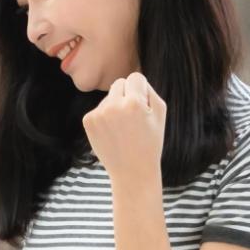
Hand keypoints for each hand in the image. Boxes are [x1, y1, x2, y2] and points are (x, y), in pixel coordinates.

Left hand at [83, 72, 166, 189]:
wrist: (132, 171)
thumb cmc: (150, 142)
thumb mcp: (160, 114)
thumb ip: (149, 91)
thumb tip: (135, 79)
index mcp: (134, 102)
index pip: (135, 77)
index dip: (140, 90)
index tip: (142, 104)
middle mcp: (114, 105)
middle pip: (119, 83)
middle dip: (126, 95)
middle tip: (133, 116)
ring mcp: (98, 113)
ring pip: (108, 97)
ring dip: (115, 107)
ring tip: (123, 128)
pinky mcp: (88, 121)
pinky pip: (98, 109)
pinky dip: (104, 117)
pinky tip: (112, 132)